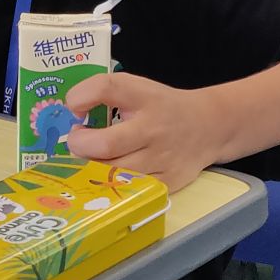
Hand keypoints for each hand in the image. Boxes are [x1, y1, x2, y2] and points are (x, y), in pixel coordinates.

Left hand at [63, 72, 222, 191]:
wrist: (208, 127)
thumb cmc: (161, 107)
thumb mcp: (136, 88)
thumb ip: (102, 92)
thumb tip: (71, 110)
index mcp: (144, 97)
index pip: (108, 88)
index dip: (82, 96)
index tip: (74, 107)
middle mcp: (153, 128)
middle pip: (105, 145)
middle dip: (80, 145)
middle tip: (78, 140)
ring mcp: (161, 159)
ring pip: (113, 174)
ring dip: (93, 167)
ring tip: (92, 157)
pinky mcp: (167, 183)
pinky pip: (128, 190)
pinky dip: (113, 184)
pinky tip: (110, 173)